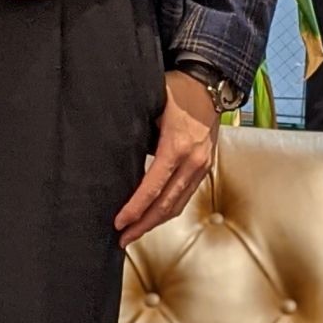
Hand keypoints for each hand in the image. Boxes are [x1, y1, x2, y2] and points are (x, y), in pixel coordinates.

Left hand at [113, 70, 219, 250]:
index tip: (119, 222)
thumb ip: (135, 130)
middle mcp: (193, 161)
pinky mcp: (205, 167)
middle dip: (143, 225)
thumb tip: (113, 154)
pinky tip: (154, 216)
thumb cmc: (176, 90)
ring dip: (156, 222)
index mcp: (177, 146)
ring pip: (178, 204)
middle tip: (122, 239)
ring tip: (134, 233)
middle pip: (166, 204)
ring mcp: (202, 165)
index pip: (153, 187)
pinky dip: (168, 209)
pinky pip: (185, 195)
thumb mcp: (151, 105)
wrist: (209, 83)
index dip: (135, 208)